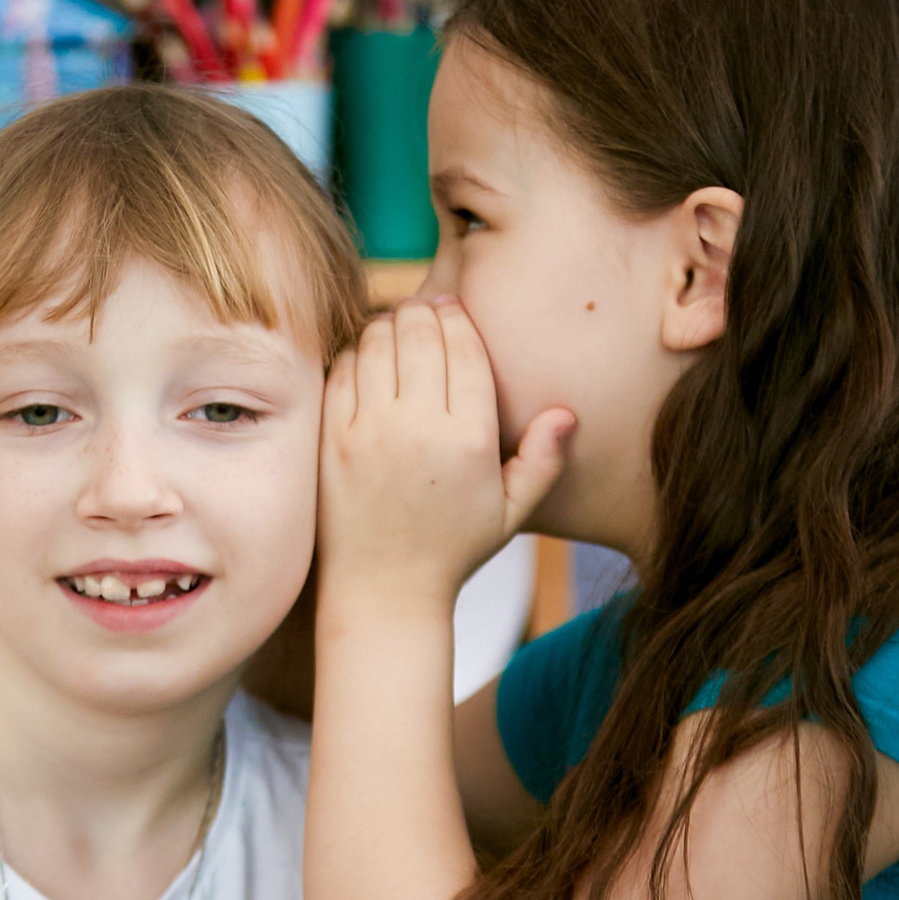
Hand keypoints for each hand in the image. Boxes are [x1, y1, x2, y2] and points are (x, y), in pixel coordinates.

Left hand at [319, 298, 572, 613]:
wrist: (383, 589)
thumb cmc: (453, 548)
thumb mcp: (511, 511)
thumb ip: (543, 460)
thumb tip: (566, 412)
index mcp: (469, 441)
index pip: (463, 349)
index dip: (459, 319)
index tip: (454, 310)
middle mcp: (417, 429)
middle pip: (418, 334)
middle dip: (423, 312)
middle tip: (425, 311)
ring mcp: (368, 432)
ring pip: (376, 343)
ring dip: (388, 326)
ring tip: (397, 329)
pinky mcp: (331, 439)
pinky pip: (342, 370)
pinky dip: (355, 354)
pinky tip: (367, 360)